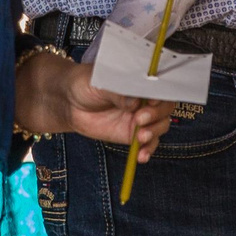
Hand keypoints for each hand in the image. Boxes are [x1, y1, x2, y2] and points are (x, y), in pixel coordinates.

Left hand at [16, 51, 173, 159]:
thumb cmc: (86, 83)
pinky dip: (148, 150)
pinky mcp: (132, 134)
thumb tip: (134, 102)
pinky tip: (141, 155)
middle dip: (156, 114)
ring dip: (154, 132)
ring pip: (160, 125)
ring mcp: (141, 117)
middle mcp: (144, 98)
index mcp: (140, 81)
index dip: (161, 94)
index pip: (160, 86)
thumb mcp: (101, 82)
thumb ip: (118, 92)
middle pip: (165, 107)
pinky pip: (148, 144)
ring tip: (140, 137)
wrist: (70, 102)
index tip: (152, 100)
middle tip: (140, 118)